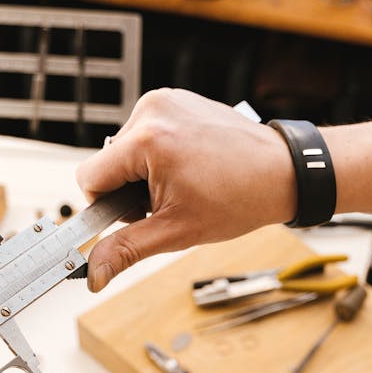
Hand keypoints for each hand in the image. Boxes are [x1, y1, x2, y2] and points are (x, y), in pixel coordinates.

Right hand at [76, 88, 296, 291]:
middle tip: (171, 201)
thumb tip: (93, 274)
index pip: (89, 176)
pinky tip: (190, 167)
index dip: (108, 205)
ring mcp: (166, 99)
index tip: (138, 215)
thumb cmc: (238, 200)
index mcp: (147, 139)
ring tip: (185, 184)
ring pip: (127, 149)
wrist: (282, 173)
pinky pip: (148, 132)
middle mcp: (152, 109)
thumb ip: (127, 249)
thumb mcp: (176, 231)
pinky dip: (160, 154)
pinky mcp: (177, 98)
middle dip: (130, 189)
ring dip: (145, 173)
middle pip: (109, 162)